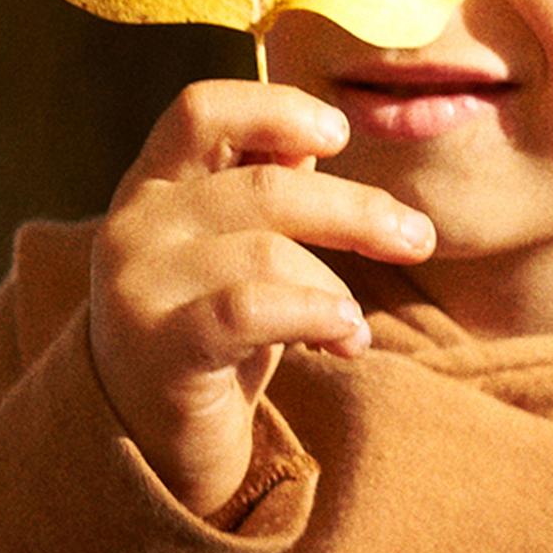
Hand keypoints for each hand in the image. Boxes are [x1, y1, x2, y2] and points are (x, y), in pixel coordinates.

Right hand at [88, 78, 436, 517]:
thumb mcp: (232, 251)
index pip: (202, 110)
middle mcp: (134, 225)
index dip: (277, 109)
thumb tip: (319, 137)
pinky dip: (316, 314)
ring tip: (357, 328)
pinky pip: (252, 309)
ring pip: (266, 251)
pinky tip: (345, 338)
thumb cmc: (207, 334)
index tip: (339, 134)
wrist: (149, 444)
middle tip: (418, 238)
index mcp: (152, 186)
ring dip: (336, 286)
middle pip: (263, 186)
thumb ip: (264, 191)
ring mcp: (139, 286)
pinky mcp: (160, 347)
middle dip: (356, 211)